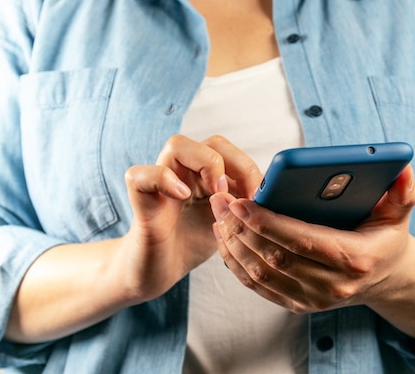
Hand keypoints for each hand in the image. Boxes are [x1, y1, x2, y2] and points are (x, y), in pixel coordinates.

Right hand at [119, 135, 261, 302]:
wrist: (158, 271)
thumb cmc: (193, 243)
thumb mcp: (229, 221)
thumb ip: (246, 204)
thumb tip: (274, 194)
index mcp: (206, 173)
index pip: (231, 150)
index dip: (248, 168)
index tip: (258, 198)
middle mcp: (184, 171)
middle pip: (212, 142)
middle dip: (235, 165)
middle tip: (240, 197)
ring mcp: (160, 182)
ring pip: (177, 145)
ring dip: (205, 165)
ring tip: (216, 195)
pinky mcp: (140, 199)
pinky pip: (140, 174)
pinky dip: (163, 179)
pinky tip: (183, 197)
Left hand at [211, 165, 414, 341]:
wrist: (386, 277)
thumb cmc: (387, 236)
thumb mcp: (400, 212)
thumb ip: (403, 190)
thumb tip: (402, 167)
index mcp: (355, 259)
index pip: (303, 241)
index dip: (269, 223)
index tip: (241, 203)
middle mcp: (333, 286)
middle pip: (276, 258)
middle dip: (242, 228)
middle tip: (220, 200)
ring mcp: (314, 300)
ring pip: (262, 274)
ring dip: (234, 244)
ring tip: (218, 215)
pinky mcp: (299, 305)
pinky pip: (259, 287)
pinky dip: (237, 265)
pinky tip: (225, 240)